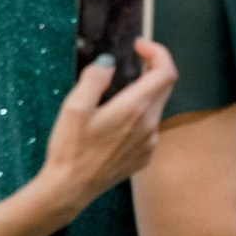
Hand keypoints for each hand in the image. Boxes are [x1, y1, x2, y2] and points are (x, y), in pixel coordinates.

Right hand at [32, 41, 179, 216]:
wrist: (70, 189)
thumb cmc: (69, 148)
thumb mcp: (74, 108)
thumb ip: (94, 79)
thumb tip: (109, 63)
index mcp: (135, 109)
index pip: (166, 72)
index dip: (158, 53)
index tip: (139, 46)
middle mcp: (150, 125)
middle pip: (164, 87)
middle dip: (152, 69)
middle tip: (133, 61)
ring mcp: (150, 142)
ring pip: (157, 107)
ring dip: (145, 94)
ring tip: (119, 93)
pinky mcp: (145, 156)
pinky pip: (150, 128)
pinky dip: (140, 116)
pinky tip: (116, 123)